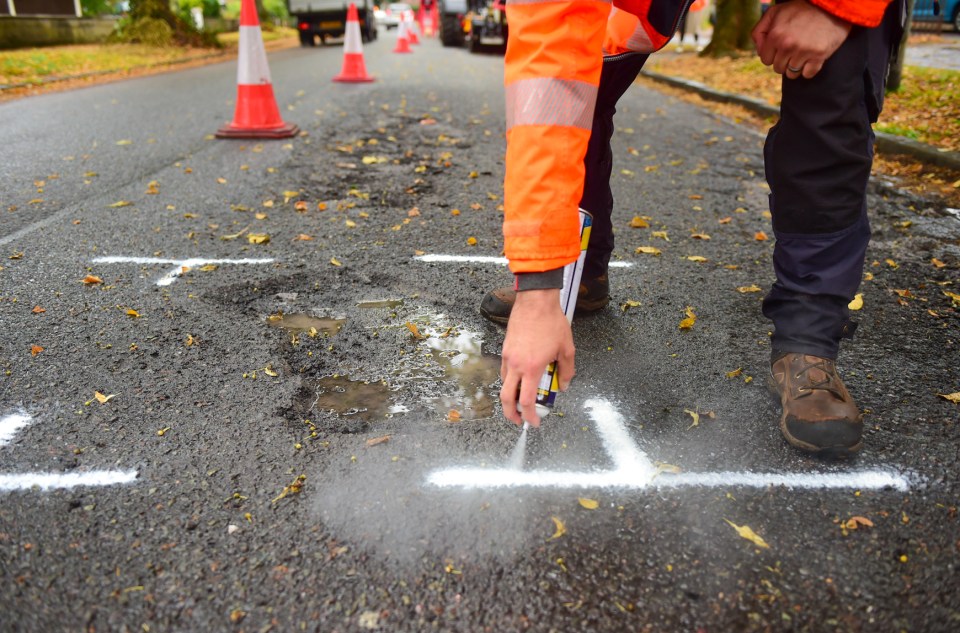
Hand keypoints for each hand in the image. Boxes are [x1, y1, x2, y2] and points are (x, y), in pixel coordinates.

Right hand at [499, 289, 574, 426]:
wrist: (535, 301)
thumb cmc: (551, 322)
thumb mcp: (566, 348)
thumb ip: (566, 371)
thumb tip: (563, 385)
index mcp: (532, 368)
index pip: (526, 401)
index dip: (529, 415)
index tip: (534, 422)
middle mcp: (516, 365)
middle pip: (506, 397)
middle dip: (511, 413)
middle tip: (519, 419)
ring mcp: (508, 356)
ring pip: (504, 383)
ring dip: (511, 395)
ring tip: (522, 398)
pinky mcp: (506, 348)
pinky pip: (505, 370)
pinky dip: (510, 380)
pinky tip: (520, 378)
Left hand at [752, 0, 851, 79]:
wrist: (830, 5)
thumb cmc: (800, 9)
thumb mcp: (775, 12)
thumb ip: (760, 30)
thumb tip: (759, 51)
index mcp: (775, 35)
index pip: (766, 60)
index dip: (773, 54)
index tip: (780, 47)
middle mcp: (787, 45)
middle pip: (778, 68)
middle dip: (783, 61)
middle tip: (793, 49)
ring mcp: (803, 51)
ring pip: (792, 73)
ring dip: (795, 66)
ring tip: (802, 53)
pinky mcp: (819, 56)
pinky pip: (808, 74)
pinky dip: (808, 69)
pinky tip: (811, 58)